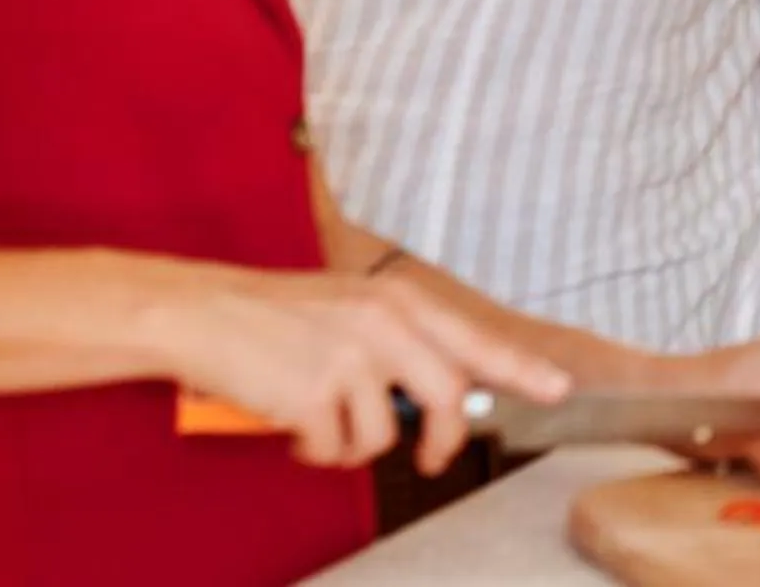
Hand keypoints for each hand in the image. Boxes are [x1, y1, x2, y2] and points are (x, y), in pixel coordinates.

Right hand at [160, 266, 573, 475]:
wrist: (201, 313)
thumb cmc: (274, 317)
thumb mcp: (351, 311)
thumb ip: (401, 344)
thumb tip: (447, 394)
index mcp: (397, 300)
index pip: (475, 339)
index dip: (520, 368)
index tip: (558, 388)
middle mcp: (384, 324)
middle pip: (448, 399)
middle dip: (443, 442)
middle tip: (432, 459)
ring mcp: (350, 359)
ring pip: (384, 437)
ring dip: (354, 446)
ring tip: (320, 423)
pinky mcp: (313, 394)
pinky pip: (334, 450)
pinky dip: (315, 451)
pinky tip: (291, 425)